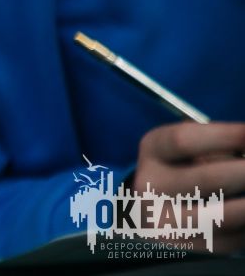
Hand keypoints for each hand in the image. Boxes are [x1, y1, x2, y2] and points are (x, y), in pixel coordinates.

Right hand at [135, 122, 244, 255]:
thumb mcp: (185, 147)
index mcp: (152, 152)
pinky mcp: (189, 246)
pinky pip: (231, 238)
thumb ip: (216, 145)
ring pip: (222, 217)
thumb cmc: (180, 168)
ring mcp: (167, 222)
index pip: (184, 140)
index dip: (226, 136)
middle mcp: (150, 187)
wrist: (150, 210)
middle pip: (208, 179)